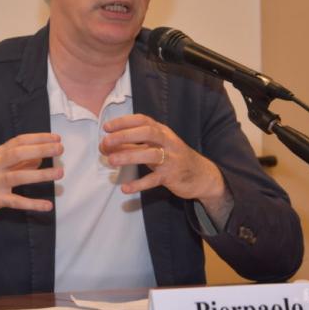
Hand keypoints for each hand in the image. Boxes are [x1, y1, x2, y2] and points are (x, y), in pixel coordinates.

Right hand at [0, 133, 62, 246]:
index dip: (38, 138)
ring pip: (19, 176)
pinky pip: (15, 202)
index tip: (56, 137)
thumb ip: (17, 162)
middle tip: (60, 149)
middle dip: (41, 149)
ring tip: (59, 172)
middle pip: (19, 153)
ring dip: (41, 174)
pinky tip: (47, 206)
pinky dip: (32, 204)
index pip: (18, 141)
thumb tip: (40, 158)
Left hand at [99, 114, 225, 203]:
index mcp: (162, 131)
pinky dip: (140, 184)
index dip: (124, 122)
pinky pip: (154, 179)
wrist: (202, 175)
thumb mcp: (155, 147)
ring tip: (111, 160)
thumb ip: (132, 145)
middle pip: (147, 133)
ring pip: (150, 154)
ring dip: (129, 156)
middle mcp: (167, 141)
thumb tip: (106, 145)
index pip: (142, 120)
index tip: (107, 127)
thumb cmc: (172, 158)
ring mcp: (171, 158)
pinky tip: (126, 188)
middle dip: (125, 135)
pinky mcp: (172, 176)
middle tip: (106, 142)